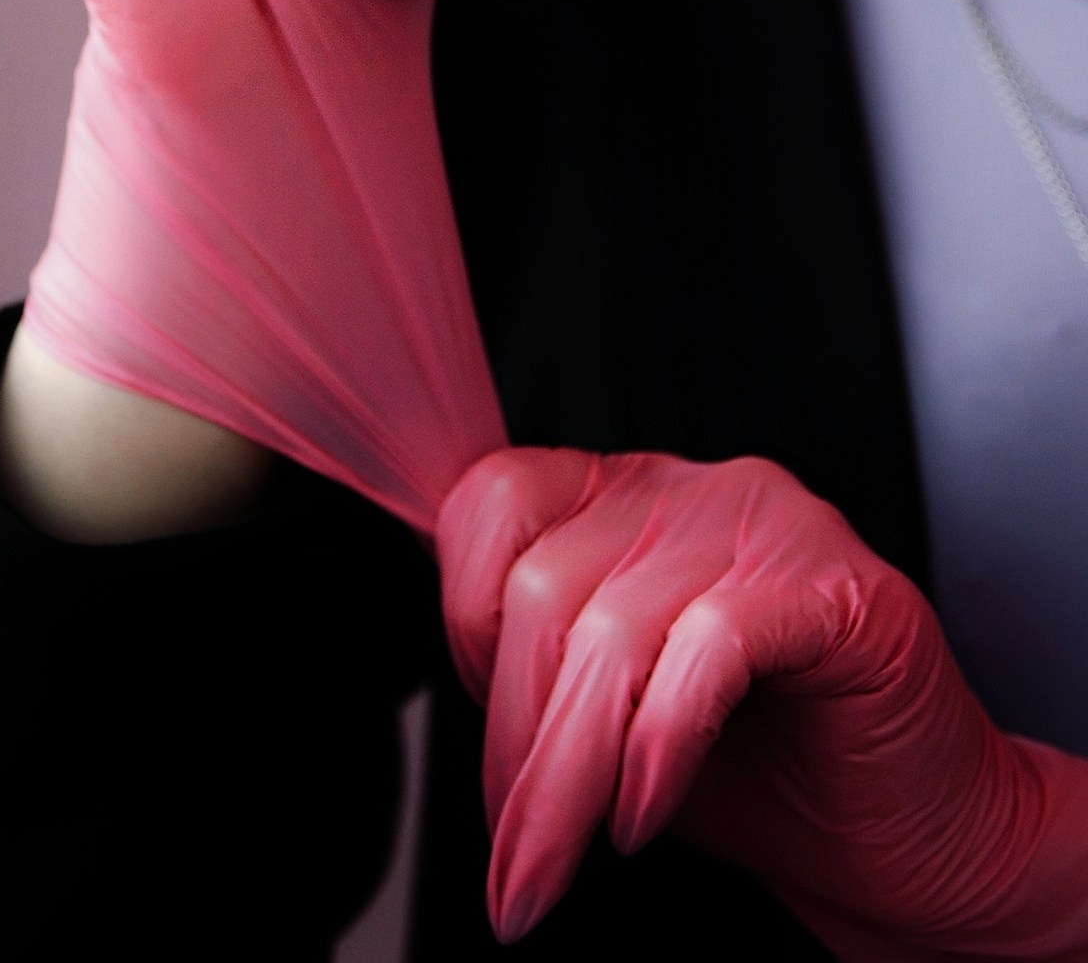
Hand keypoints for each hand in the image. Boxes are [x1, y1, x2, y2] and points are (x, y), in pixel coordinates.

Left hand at [437, 447, 1087, 953]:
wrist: (914, 840)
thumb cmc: (761, 773)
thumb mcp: (606, 708)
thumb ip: (534, 665)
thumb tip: (438, 680)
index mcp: (622, 495)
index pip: (494, 500)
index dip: (465, 623)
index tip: (489, 744)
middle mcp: (686, 487)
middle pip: (541, 586)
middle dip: (514, 744)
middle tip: (516, 857)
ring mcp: (765, 521)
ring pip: (612, 631)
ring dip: (570, 776)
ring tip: (560, 865)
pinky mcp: (834, 584)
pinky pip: (707, 647)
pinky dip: (660, 746)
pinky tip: (647, 814)